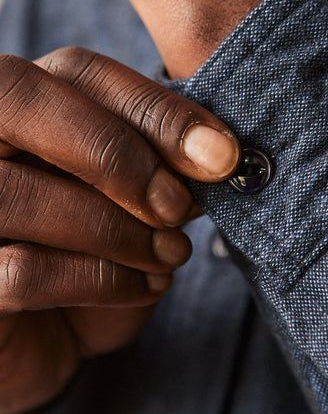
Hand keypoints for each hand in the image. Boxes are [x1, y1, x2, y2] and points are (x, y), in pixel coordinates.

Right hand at [0, 47, 239, 413]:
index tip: (221, 154)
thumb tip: (215, 155)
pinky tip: (149, 287)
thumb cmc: (85, 261)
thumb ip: (157, 171)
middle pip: (19, 97)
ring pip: (18, 191)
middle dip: (117, 153)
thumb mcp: (128, 208)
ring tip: (173, 252)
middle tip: (179, 204)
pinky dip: (103, 280)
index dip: (154, 107)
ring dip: (117, 228)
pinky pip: (24, 271)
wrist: (36, 343)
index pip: (76, 71)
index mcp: (18, 112)